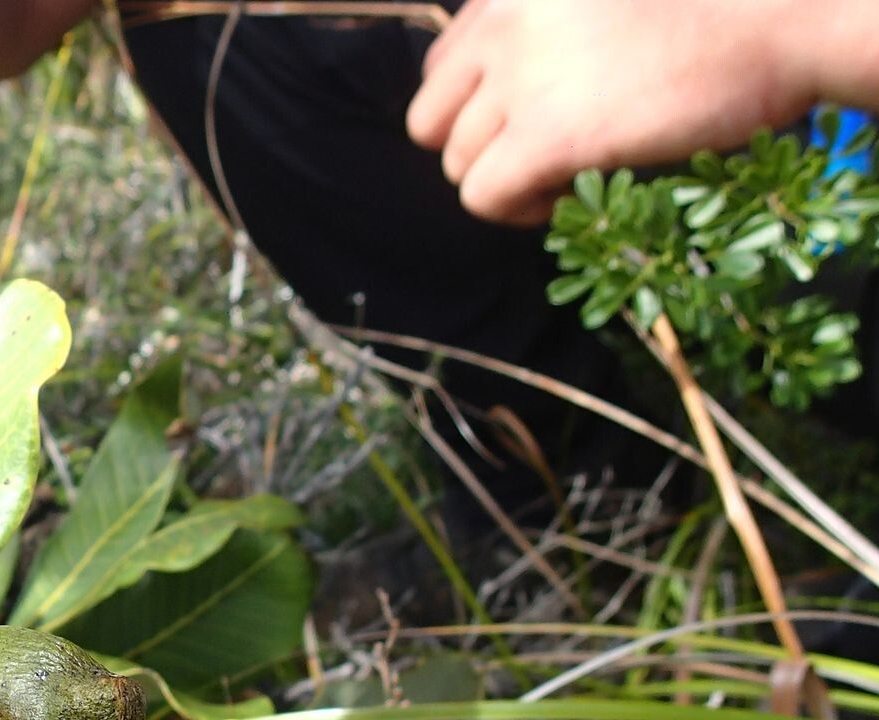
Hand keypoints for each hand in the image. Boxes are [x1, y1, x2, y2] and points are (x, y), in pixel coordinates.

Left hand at [407, 0, 819, 225]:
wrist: (778, 23)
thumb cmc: (710, 14)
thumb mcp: (596, 8)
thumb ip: (542, 39)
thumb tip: (502, 103)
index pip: (441, 68)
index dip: (475, 108)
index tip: (526, 122)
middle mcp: (502, 26)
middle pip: (429, 120)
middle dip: (476, 149)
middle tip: (535, 157)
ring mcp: (519, 78)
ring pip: (456, 164)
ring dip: (504, 181)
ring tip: (566, 174)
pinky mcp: (545, 133)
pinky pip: (481, 196)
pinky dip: (514, 211)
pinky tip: (565, 194)